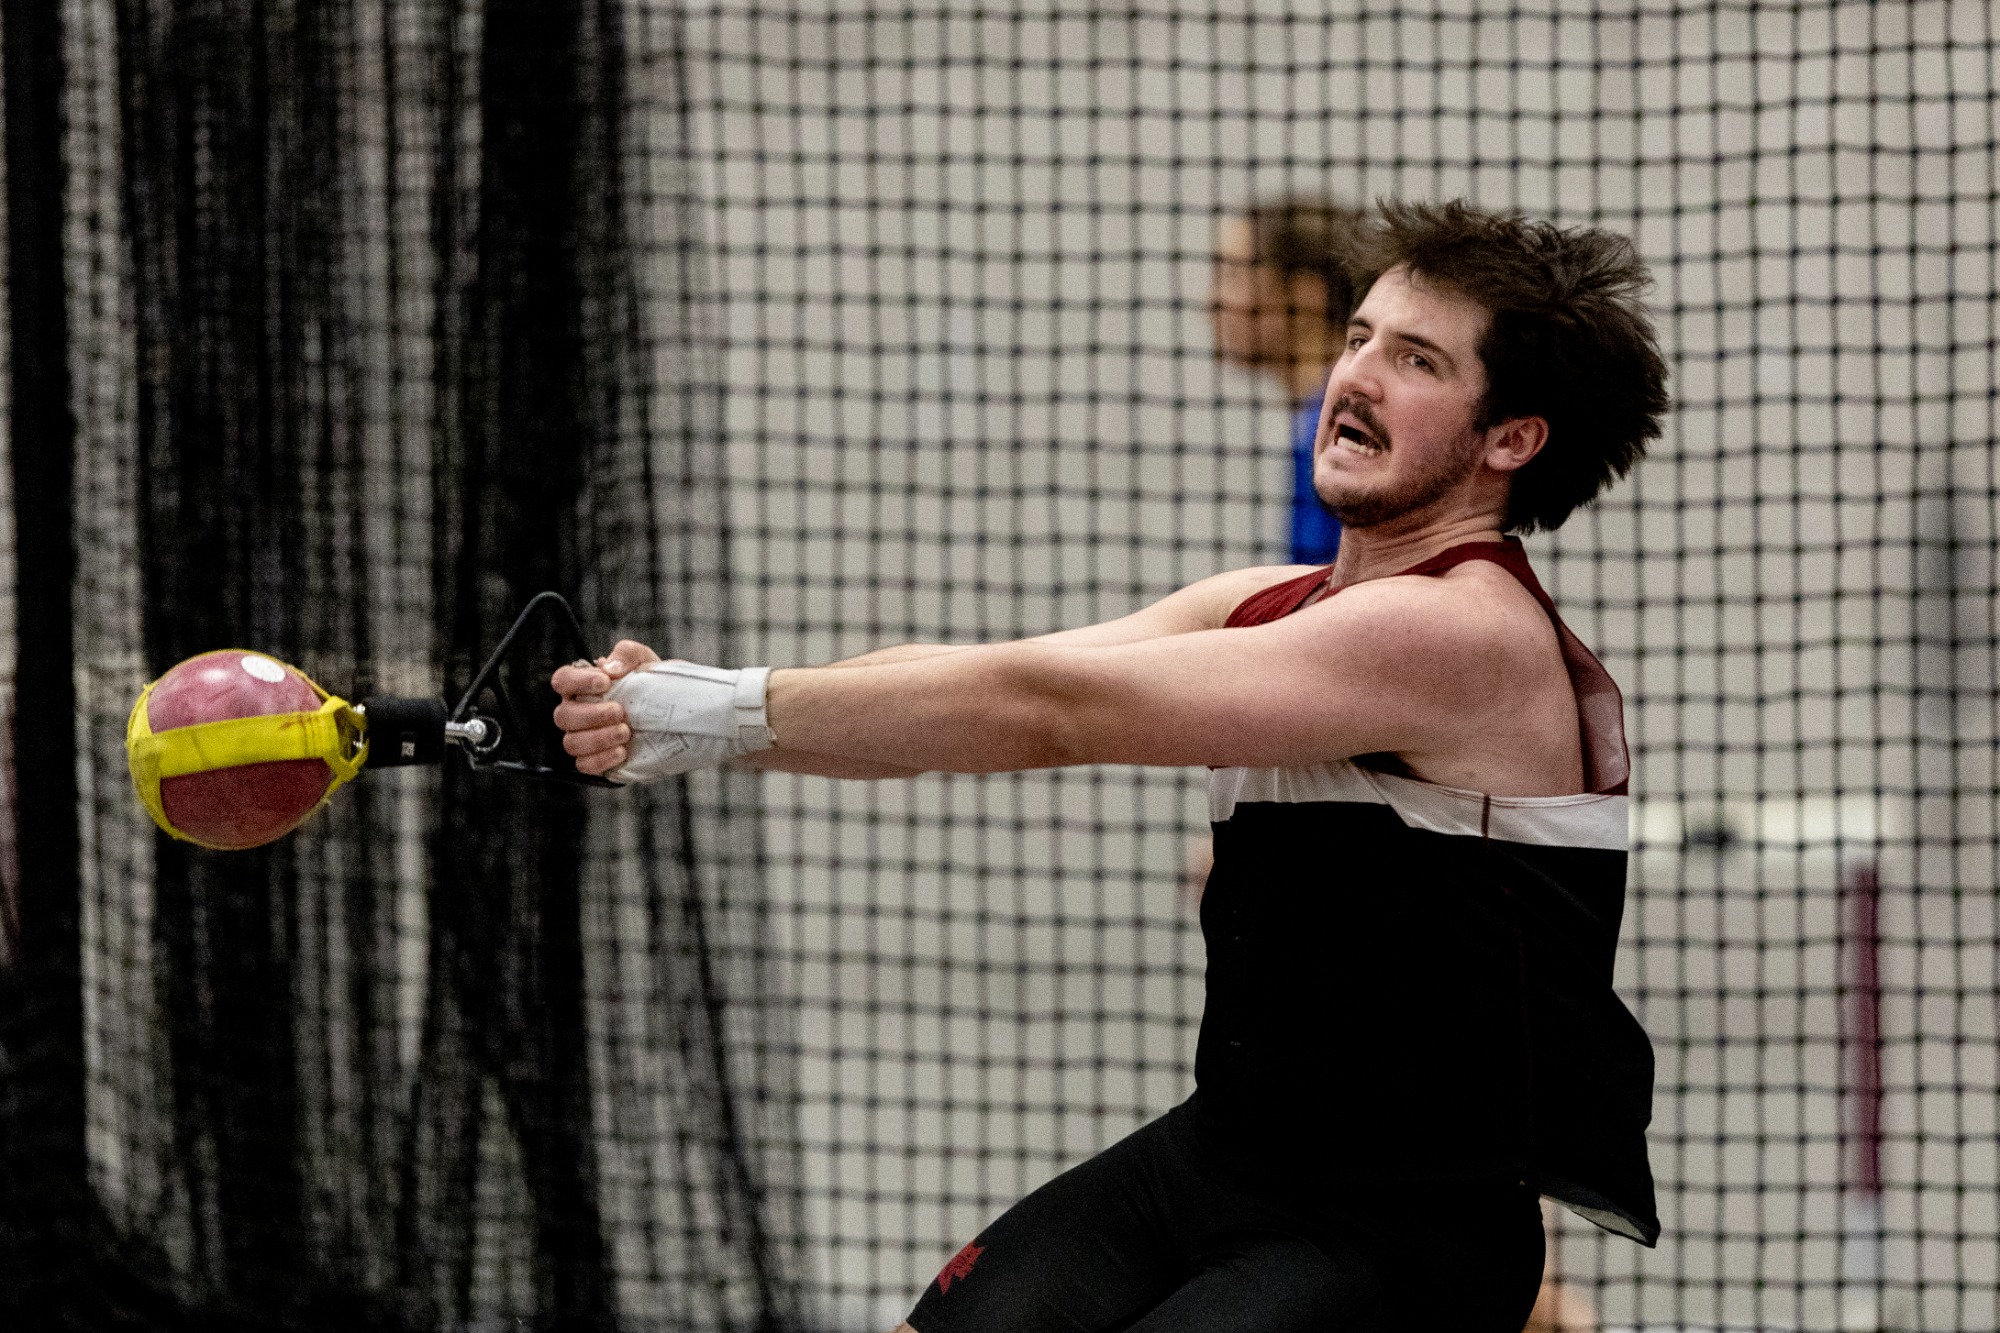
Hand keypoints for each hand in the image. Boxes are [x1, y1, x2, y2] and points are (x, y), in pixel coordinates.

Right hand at [551, 639, 659, 777]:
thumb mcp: (643, 660)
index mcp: (581, 686)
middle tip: (619, 711)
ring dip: (598, 738)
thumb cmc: (650, 683)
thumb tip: (609, 667)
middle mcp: (577, 712)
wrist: (673, 711)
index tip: (605, 682)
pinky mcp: (596, 759)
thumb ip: (626, 654)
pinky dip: (601, 759)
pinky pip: (585, 765)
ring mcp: (584, 737)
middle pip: (563, 716)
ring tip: (625, 732)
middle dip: (592, 714)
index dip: (578, 682)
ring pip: (571, 743)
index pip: (562, 680)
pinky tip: (621, 751)